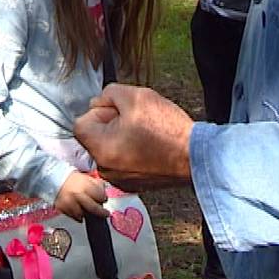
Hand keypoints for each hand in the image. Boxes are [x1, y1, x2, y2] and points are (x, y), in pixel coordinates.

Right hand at [53, 171, 108, 219]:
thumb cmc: (72, 178)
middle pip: (94, 209)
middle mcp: (78, 195)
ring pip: (84, 215)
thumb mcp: (87, 177)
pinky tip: (78, 210)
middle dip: (101, 212)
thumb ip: (97, 184)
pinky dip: (77, 215)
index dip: (103, 198)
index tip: (103, 199)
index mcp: (85, 185)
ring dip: (87, 213)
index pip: (101, 196)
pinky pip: (74, 217)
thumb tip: (104, 193)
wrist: (53, 178)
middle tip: (105, 214)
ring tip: (86, 208)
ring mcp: (70, 203)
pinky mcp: (62, 209)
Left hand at [74, 84, 193, 186]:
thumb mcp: (136, 96)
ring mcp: (119, 180)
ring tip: (145, 133)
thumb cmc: (168, 129)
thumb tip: (98, 101)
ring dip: (120, 137)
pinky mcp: (133, 184)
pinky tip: (149, 146)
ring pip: (108, 149)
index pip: (80, 124)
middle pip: (94, 137)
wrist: (197, 157)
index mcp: (101, 148)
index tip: (118, 111)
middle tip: (136, 120)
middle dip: (110, 124)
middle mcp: (105, 169)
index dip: (99, 111)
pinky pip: (122, 161)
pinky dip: (131, 152)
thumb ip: (109, 93)